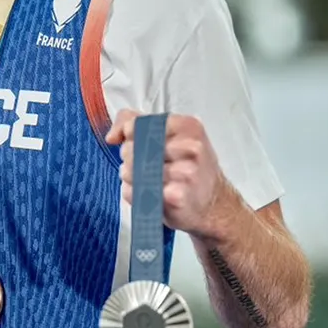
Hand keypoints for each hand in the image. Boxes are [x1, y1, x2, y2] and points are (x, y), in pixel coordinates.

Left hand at [107, 110, 235, 238]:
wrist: (215, 205)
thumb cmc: (189, 167)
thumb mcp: (173, 136)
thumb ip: (138, 123)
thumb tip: (112, 136)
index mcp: (188, 126)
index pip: (138, 124)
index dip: (128, 135)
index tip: (131, 142)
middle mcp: (190, 147)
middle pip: (131, 148)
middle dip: (129, 158)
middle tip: (145, 166)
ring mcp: (185, 173)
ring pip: (130, 171)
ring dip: (131, 178)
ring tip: (148, 181)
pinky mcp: (176, 197)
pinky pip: (135, 191)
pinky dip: (135, 194)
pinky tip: (150, 195)